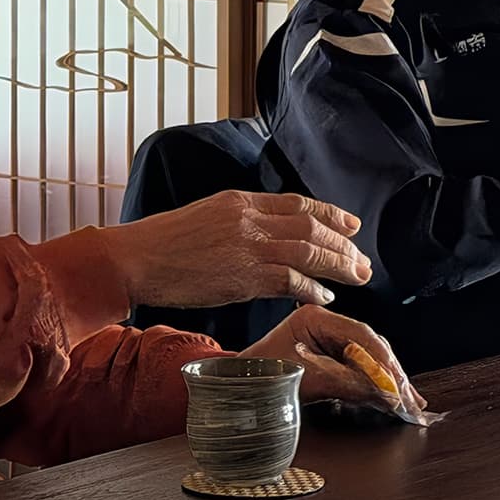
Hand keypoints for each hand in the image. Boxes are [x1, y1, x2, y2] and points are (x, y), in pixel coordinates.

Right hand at [104, 191, 371, 308]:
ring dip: (338, 266)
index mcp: (239, 202)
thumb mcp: (205, 218)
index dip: (329, 214)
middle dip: (342, 245)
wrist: (137, 258)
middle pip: (311, 228)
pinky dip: (312, 289)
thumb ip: (239, 224)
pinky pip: (291, 282)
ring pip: (309, 252)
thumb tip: (267, 238)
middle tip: (362, 261)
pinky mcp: (244, 276)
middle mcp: (249, 220)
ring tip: (357, 277)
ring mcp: (248, 247)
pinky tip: (323, 297)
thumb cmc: (163, 244)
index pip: (297, 203)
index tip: (351, 225)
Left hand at [241, 305, 425, 410]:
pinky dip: (377, 384)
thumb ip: (345, 383)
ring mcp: (329, 340)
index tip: (397, 384)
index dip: (383, 361)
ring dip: (389, 381)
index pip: (360, 334)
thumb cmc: (259, 379)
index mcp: (315, 317)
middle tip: (409, 399)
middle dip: (391, 373)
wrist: (236, 390)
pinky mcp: (331, 357)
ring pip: (369, 357)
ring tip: (409, 402)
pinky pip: (360, 368)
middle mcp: (326, 324)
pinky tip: (395, 397)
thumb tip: (383, 393)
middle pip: (370, 345)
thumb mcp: (305, 380)